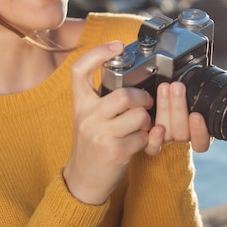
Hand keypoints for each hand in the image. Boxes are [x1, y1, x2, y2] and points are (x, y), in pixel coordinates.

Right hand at [64, 41, 153, 204]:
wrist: (83, 180)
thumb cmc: (92, 145)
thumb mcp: (88, 117)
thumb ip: (100, 99)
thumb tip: (127, 76)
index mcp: (80, 104)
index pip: (79, 70)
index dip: (98, 53)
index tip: (117, 45)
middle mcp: (87, 117)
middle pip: (123, 94)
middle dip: (141, 98)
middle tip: (145, 103)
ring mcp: (100, 135)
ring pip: (138, 116)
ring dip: (146, 121)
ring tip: (140, 127)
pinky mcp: (115, 151)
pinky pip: (143, 137)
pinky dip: (147, 140)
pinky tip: (138, 143)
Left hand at [145, 82, 212, 155]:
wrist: (163, 110)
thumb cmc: (183, 100)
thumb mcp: (194, 98)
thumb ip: (198, 94)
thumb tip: (202, 71)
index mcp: (198, 134)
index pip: (202, 142)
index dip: (200, 131)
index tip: (196, 115)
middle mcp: (183, 139)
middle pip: (182, 133)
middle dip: (179, 108)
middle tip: (177, 87)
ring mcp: (167, 140)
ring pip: (167, 133)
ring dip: (165, 108)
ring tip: (164, 89)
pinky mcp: (152, 143)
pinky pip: (152, 147)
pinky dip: (153, 137)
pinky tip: (151, 120)